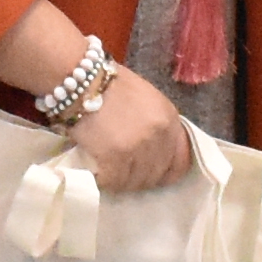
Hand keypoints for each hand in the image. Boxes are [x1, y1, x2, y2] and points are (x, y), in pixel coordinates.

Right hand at [71, 66, 195, 195]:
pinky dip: (105, 181)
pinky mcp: (115, 158)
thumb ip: (155, 123)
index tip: (154, 175)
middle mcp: (159, 135)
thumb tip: (153, 149)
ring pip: (135, 181)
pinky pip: (114, 181)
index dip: (167, 172)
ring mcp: (138, 148)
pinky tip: (98, 174)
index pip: (180, 161)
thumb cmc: (109, 84)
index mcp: (170, 118)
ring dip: (123, 181)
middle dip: (142, 178)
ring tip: (109, 172)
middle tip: (125, 174)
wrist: (80, 80)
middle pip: (156, 174)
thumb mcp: (146, 99)